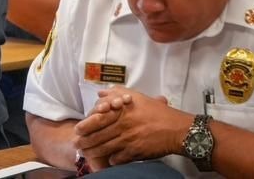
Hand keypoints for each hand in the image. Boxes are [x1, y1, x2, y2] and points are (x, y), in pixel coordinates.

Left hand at [73, 87, 188, 166]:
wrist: (176, 129)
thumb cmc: (157, 112)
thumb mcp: (137, 97)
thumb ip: (117, 93)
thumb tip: (100, 92)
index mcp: (121, 111)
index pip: (97, 118)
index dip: (85, 125)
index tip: (77, 129)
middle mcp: (123, 125)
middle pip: (98, 135)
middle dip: (85, 141)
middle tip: (77, 144)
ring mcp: (128, 140)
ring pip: (105, 147)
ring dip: (94, 151)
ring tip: (86, 153)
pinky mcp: (135, 152)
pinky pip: (118, 158)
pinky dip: (111, 160)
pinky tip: (108, 159)